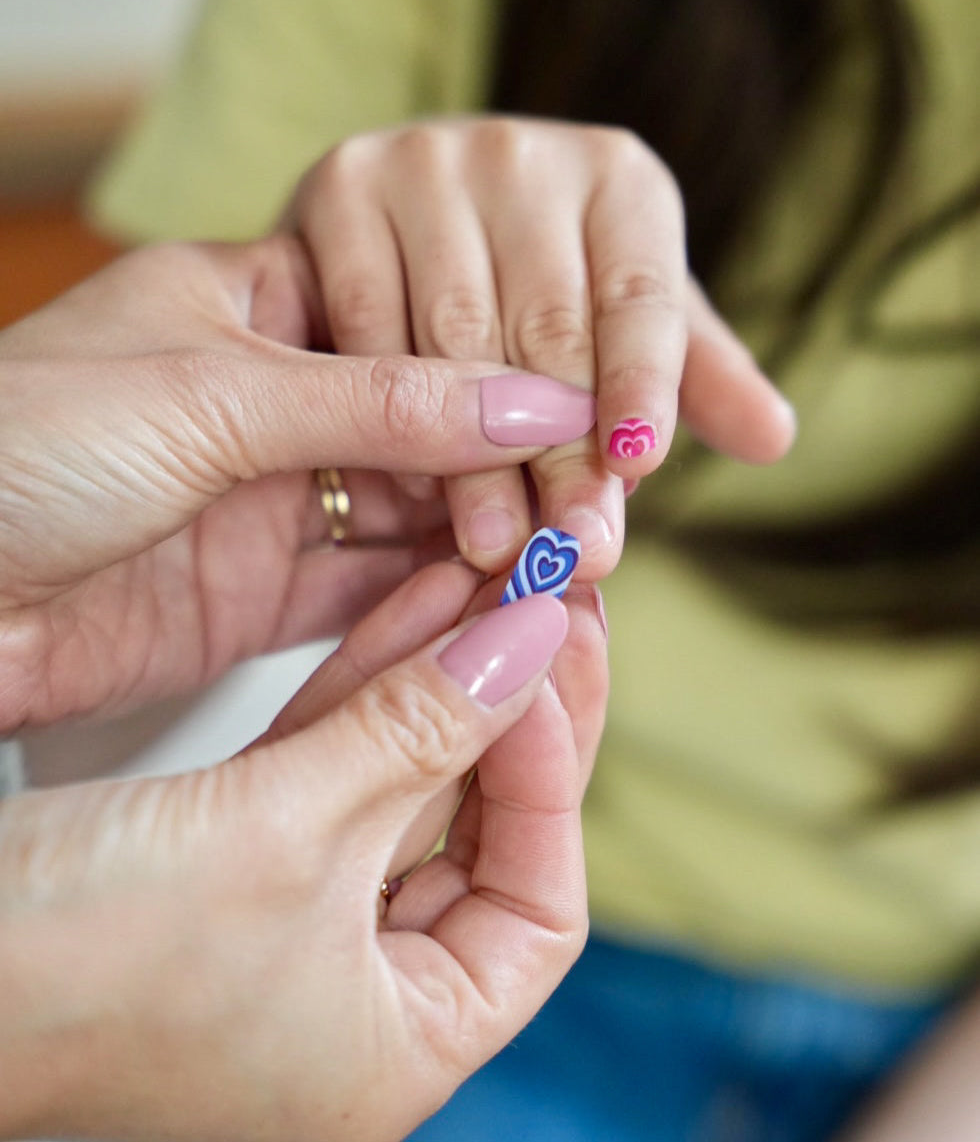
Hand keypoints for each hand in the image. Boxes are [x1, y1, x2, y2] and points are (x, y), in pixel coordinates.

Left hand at [0, 239, 594, 729]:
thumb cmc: (19, 446)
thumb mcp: (216, 397)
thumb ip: (386, 401)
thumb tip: (538, 399)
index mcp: (246, 308)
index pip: (407, 321)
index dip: (496, 363)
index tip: (583, 406)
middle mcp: (263, 404)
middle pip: (419, 429)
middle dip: (502, 466)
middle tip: (591, 501)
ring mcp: (261, 503)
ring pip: (403, 517)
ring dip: (478, 541)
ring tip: (564, 561)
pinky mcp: (251, 597)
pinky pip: (362, 597)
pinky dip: (426, 606)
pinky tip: (493, 608)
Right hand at [0, 561, 607, 1141]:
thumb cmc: (65, 965)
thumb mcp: (282, 834)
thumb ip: (417, 733)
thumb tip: (527, 648)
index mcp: (393, 1048)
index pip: (538, 904)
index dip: (554, 777)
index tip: (546, 662)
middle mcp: (353, 999)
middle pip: (478, 836)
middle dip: (512, 715)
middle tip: (550, 609)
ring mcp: (292, 927)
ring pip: (405, 789)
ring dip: (444, 685)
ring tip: (489, 584)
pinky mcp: (234, 859)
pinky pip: (333, 769)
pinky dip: (368, 692)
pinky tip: (412, 611)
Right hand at [287, 116, 796, 576]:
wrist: (420, 219)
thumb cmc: (549, 283)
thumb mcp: (629, 322)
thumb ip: (691, 377)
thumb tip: (776, 438)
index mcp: (618, 178)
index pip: (640, 297)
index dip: (640, 387)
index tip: (635, 471)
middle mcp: (523, 154)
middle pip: (549, 327)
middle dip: (559, 452)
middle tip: (569, 549)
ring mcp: (424, 162)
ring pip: (455, 336)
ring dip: (474, 456)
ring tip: (496, 547)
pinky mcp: (340, 186)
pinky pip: (367, 319)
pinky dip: (389, 405)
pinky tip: (415, 485)